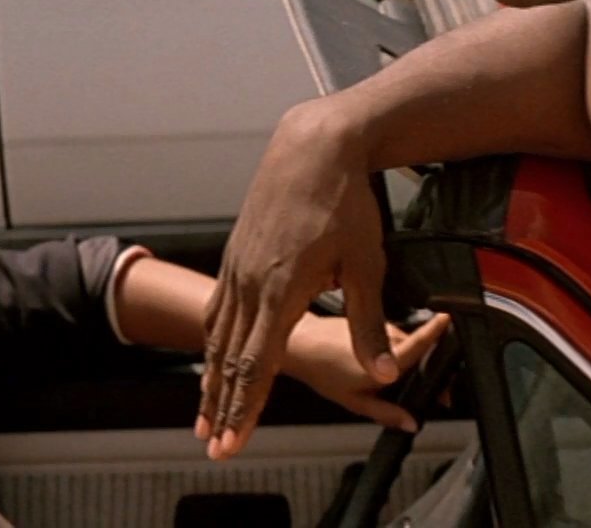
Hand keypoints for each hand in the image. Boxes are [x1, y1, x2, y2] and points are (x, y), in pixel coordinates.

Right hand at [200, 101, 391, 459]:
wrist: (312, 147)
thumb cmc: (342, 201)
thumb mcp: (368, 264)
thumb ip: (368, 322)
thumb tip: (385, 370)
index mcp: (281, 291)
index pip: (258, 365)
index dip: (245, 409)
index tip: (232, 440)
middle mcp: (251, 283)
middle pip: (230, 359)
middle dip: (222, 407)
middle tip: (212, 443)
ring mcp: (238, 268)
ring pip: (218, 335)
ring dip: (213, 378)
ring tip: (206, 411)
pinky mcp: (237, 254)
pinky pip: (218, 307)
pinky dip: (212, 341)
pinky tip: (212, 355)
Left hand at [283, 313, 451, 428]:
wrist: (300, 345)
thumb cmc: (323, 371)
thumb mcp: (355, 401)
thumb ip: (386, 413)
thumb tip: (412, 424)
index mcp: (386, 358)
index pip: (420, 343)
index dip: (438, 334)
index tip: (453, 325)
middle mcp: (385, 337)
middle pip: (423, 350)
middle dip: (434, 370)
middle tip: (439, 395)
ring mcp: (379, 327)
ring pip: (409, 344)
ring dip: (416, 361)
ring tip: (409, 385)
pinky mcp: (372, 322)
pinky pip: (395, 337)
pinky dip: (400, 352)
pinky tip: (388, 368)